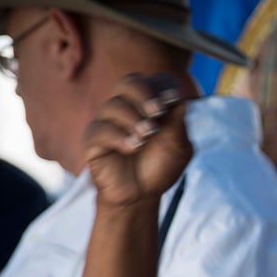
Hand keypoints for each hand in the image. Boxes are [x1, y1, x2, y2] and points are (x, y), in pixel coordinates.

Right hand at [84, 73, 192, 208]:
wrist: (141, 195)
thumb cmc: (160, 167)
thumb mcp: (178, 147)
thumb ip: (179, 125)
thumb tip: (183, 102)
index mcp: (148, 104)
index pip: (152, 80)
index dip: (163, 85)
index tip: (174, 99)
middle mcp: (126, 108)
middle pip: (128, 82)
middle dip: (144, 93)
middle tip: (158, 112)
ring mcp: (108, 122)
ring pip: (114, 105)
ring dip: (134, 119)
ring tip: (146, 135)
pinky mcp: (93, 140)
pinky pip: (101, 128)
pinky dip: (119, 136)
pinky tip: (132, 147)